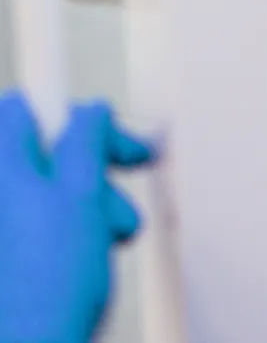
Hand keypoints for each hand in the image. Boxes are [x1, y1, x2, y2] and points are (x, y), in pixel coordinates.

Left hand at [0, 91, 155, 342]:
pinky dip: (71, 231)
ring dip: (90, 206)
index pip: (30, 106)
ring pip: (51, 190)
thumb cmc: (43, 289)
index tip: (112, 137)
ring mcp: (4, 222)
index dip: (79, 117)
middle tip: (125, 186)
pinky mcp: (10, 252)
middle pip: (45, 149)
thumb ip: (86, 144)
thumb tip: (92, 111)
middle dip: (94, 168)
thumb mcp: (82, 199)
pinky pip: (42, 223)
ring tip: (106, 239)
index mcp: (2, 166)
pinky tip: (87, 257)